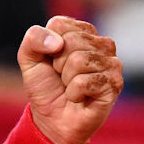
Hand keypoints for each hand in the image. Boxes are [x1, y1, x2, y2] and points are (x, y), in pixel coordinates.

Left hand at [17, 16, 122, 143]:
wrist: (51, 119)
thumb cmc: (45, 86)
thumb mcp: (29, 58)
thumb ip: (33, 38)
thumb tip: (57, 42)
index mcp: (82, 31)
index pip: (60, 24)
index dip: (47, 46)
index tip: (51, 61)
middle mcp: (102, 44)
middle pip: (71, 41)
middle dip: (58, 64)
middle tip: (62, 77)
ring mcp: (112, 63)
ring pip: (79, 60)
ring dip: (66, 79)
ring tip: (71, 86)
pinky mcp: (115, 83)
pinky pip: (84, 81)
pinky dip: (74, 93)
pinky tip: (79, 98)